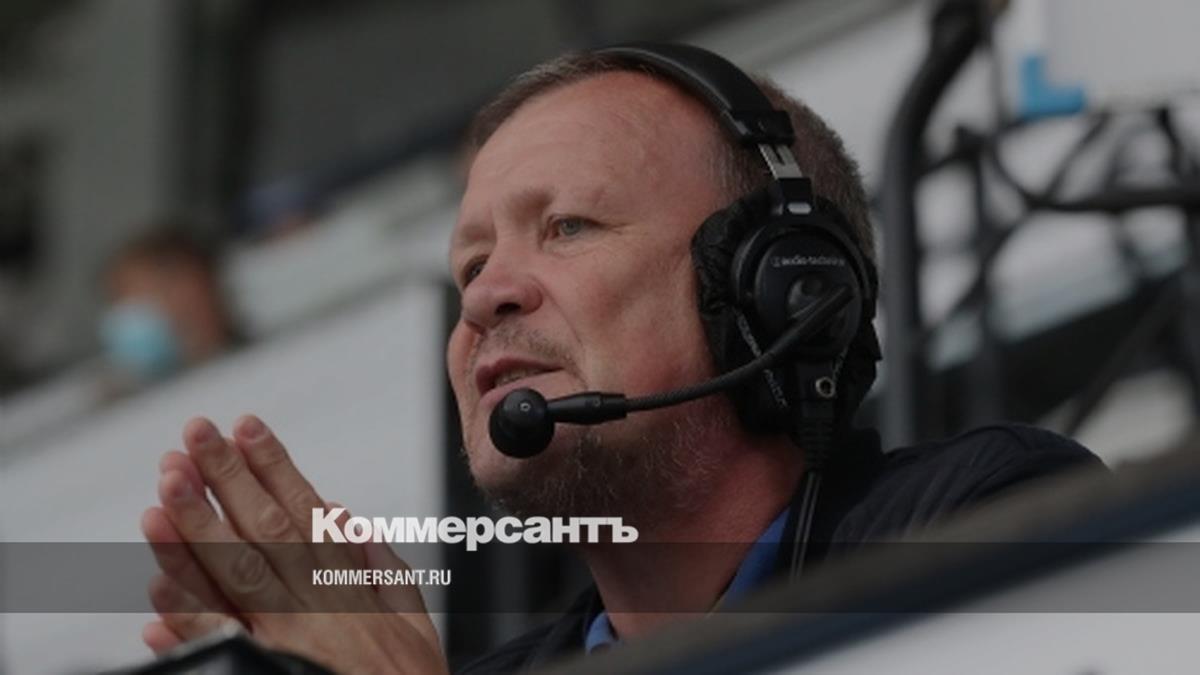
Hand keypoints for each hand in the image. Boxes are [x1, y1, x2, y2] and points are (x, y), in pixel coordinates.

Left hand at [140, 415, 446, 673]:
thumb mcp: (416, 626)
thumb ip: (384, 570)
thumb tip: (347, 518)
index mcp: (353, 589)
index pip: (306, 512)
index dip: (275, 466)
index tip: (247, 428)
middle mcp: (316, 609)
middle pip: (264, 531)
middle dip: (226, 478)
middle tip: (193, 435)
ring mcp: (286, 644)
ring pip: (235, 576)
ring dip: (198, 529)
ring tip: (166, 485)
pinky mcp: (263, 674)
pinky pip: (219, 642)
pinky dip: (189, 611)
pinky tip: (159, 578)